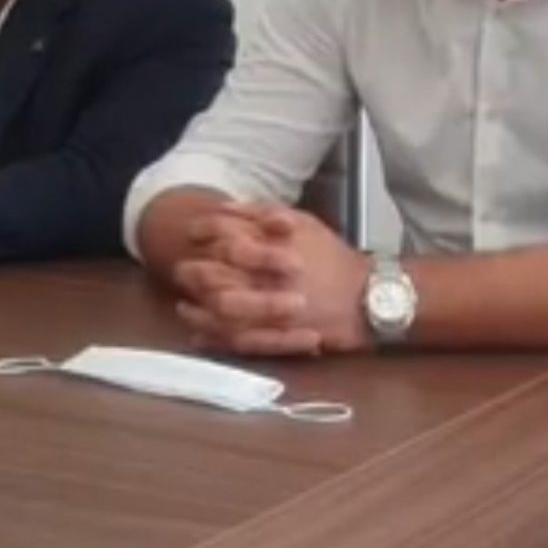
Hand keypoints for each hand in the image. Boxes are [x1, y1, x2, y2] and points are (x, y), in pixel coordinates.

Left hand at [171, 203, 370, 356]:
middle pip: (213, 274)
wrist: (366, 298)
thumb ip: (263, 212)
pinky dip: (212, 336)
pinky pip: (234, 340)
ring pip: (218, 310)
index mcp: (272, 246)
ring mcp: (269, 310)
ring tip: (184, 306)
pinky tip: (199, 333)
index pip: (223, 234)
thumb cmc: (332, 258)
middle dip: (191, 272)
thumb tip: (224, 207)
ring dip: (196, 307)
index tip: (190, 235)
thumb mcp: (304, 222)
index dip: (201, 233)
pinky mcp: (274, 337)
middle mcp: (267, 277)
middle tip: (181, 271)